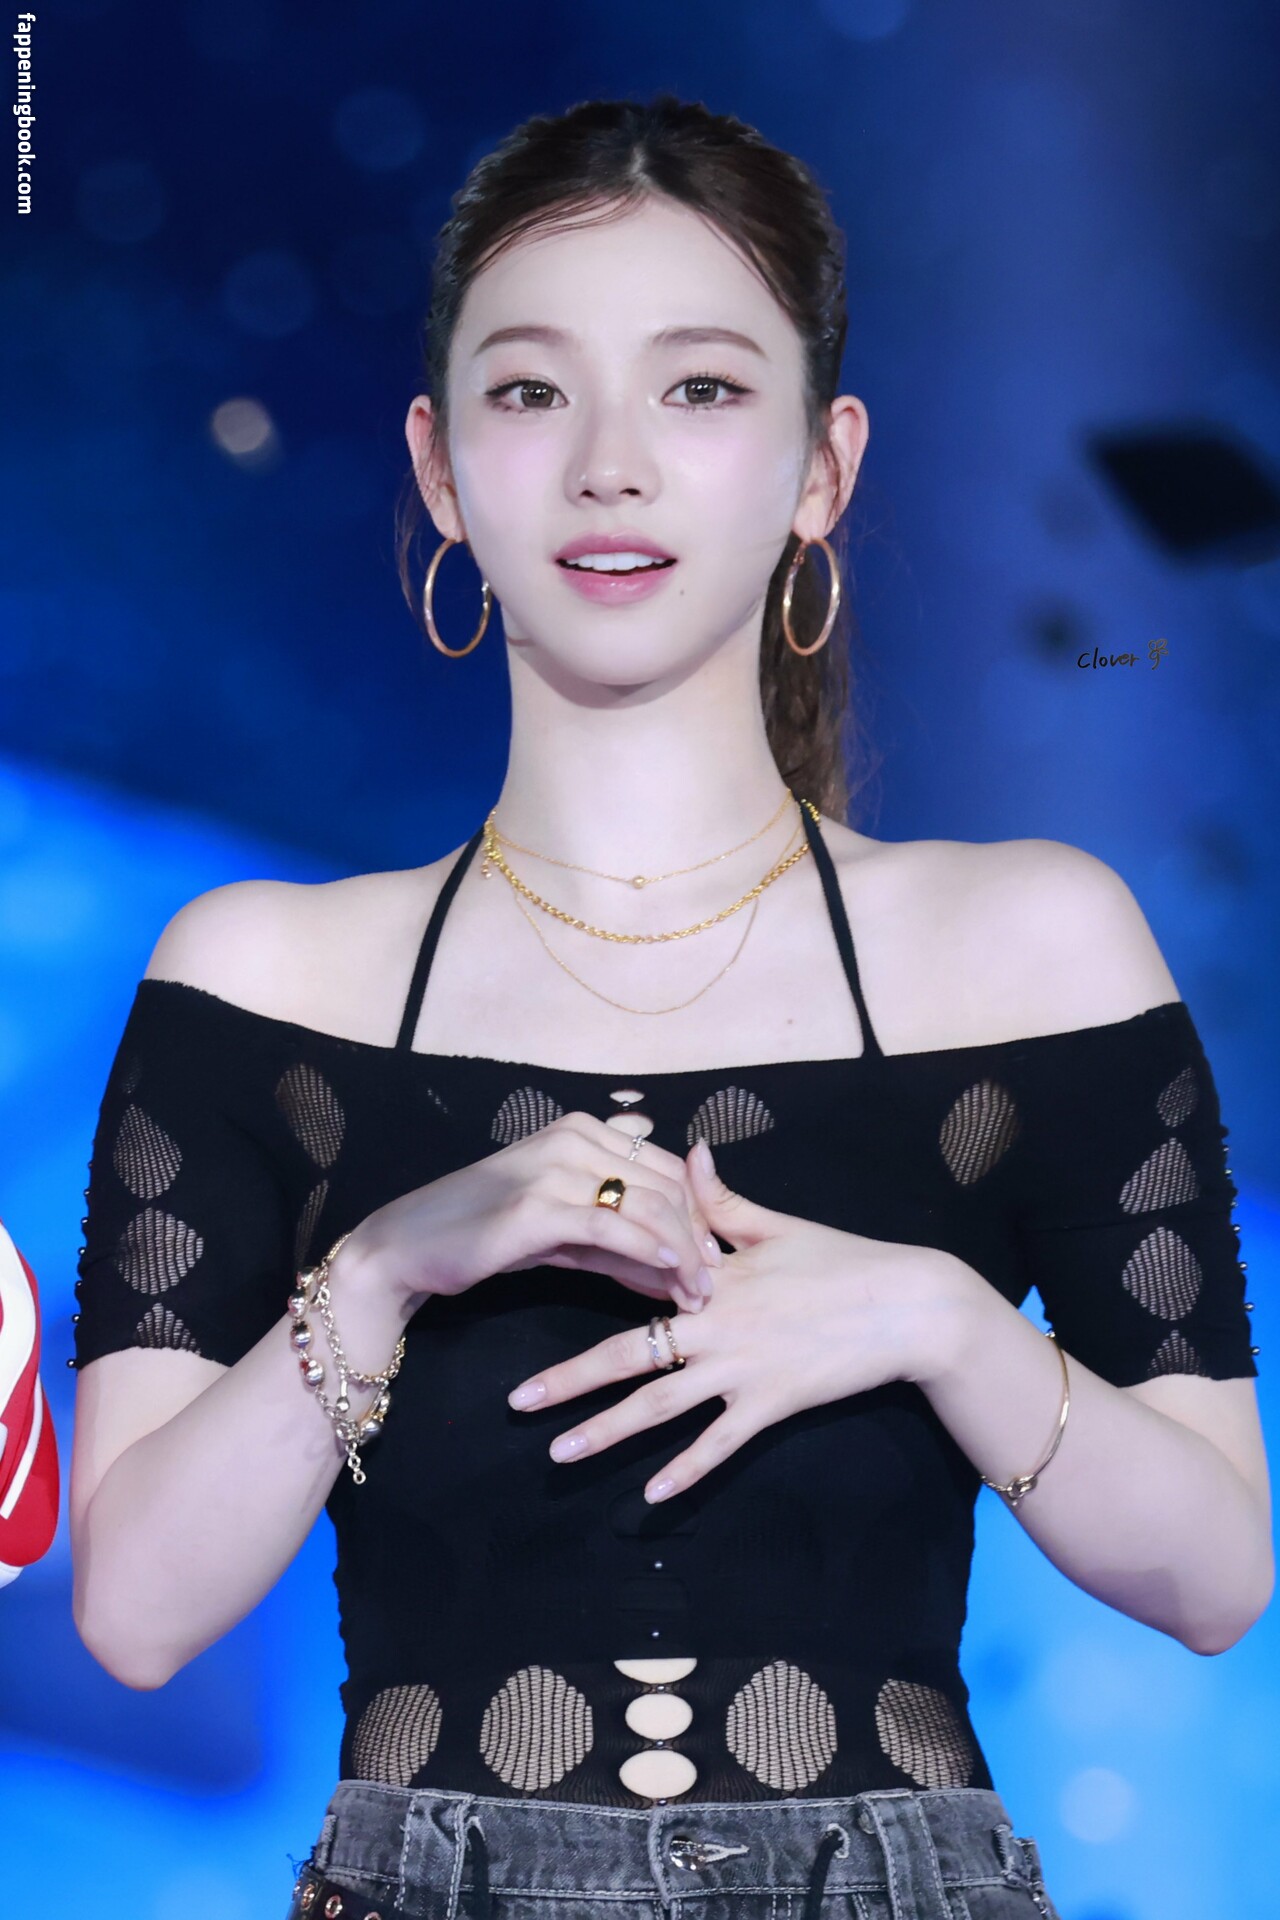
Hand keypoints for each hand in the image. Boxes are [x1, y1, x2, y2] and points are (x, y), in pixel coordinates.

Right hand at [354, 1112, 722, 1316]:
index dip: (699, 1215)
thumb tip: (683, 1262)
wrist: (410, 1246)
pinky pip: (610, 1225)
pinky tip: (668, 1272)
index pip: (665, 1168)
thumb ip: (620, 1237)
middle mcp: (572, 1137)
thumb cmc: (488, 1238)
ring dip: (680, 1254)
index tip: (713, 1259)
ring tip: (695, 1296)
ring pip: (646, 1204)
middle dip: (697, 1239)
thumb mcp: (564, 1232)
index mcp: (582, 1130)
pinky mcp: (535, 1206)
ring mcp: (552, 1167)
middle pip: (665, 1186)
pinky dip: (647, 1248)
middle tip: (712, 1286)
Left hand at [506, 1137, 967, 1501]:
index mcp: (712, 1277)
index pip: (634, 1281)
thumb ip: (722, 1200)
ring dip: (607, 1431)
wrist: (908, 1305)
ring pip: (661, 1408)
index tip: (546, 1296)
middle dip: (570, 1381)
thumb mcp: (778, 1225)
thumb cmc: (844, 1259)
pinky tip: (648, 1496)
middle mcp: (717, 1326)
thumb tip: (691, 1150)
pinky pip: (719, 1445)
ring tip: (559, 1455)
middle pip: (629, 1357)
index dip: (586, 1288)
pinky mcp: (772, 1405)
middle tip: (517, 1402)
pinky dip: (684, 1472)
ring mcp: (743, 1370)